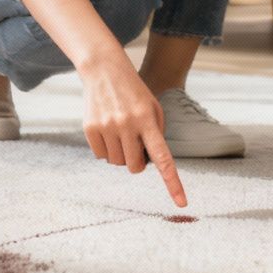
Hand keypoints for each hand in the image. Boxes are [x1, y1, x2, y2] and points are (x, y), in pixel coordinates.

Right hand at [79, 50, 187, 206]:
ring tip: (120, 131)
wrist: (103, 69)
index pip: (163, 158)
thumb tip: (148, 164)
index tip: (182, 203)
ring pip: (117, 163)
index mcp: (148, 119)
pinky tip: (107, 130)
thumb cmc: (134, 92)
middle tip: (136, 144)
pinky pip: (101, 156)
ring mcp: (107, 126)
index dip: (173, 182)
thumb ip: (156, 135)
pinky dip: (106, 150)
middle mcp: (127, 124)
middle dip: (137, 162)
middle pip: (134, 167)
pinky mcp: (90, 128)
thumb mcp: (153, 107)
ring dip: (121, 154)